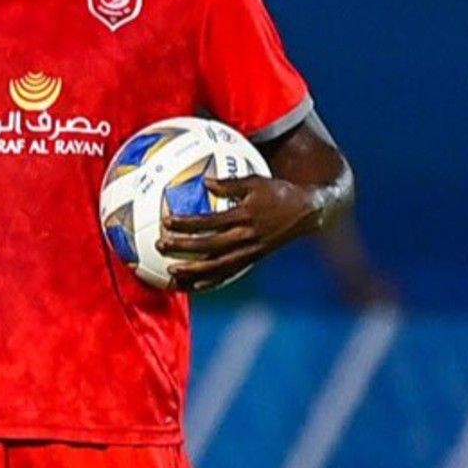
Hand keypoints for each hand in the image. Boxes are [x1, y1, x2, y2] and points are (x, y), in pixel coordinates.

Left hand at [157, 175, 321, 291]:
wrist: (306, 213)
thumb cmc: (279, 193)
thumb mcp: (256, 182)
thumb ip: (230, 183)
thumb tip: (205, 182)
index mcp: (245, 216)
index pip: (210, 221)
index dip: (187, 223)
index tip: (166, 221)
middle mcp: (246, 237)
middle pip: (209, 246)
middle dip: (183, 247)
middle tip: (160, 245)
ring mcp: (250, 252)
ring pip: (218, 266)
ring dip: (193, 271)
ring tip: (172, 273)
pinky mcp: (253, 260)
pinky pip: (229, 274)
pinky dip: (211, 281)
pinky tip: (194, 285)